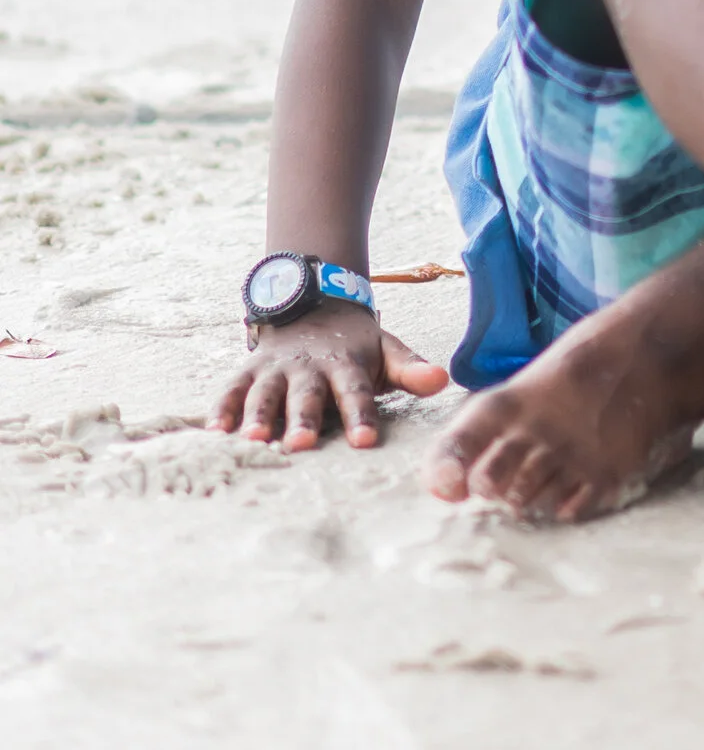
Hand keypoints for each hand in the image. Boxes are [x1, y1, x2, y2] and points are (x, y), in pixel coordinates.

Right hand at [211, 305, 449, 452]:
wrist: (314, 304)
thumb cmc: (356, 344)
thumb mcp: (386, 349)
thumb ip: (411, 368)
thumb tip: (443, 380)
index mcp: (345, 365)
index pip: (356, 393)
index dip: (361, 415)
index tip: (365, 440)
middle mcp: (308, 368)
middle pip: (307, 396)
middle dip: (303, 419)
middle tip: (300, 445)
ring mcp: (275, 369)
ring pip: (266, 392)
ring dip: (259, 414)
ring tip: (254, 439)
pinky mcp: (249, 371)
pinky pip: (232, 389)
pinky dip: (222, 408)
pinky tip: (214, 432)